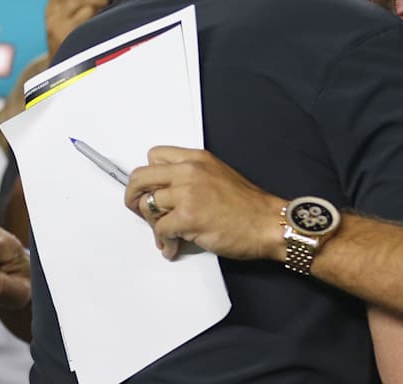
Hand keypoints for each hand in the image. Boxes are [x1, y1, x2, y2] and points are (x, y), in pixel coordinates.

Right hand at [45, 0, 109, 59]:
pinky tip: (106, 24)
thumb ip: (79, 3)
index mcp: (52, 6)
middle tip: (108, 0)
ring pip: (84, 6)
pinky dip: (100, 19)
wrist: (58, 72)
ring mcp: (60, 28)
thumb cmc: (70, 41)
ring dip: (100, 6)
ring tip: (106, 15)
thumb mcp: (66, 20)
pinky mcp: (69, 40)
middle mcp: (53, 15)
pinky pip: (89, 22)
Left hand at [125, 146, 286, 260]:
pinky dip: (164, 242)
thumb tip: (169, 193)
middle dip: (134, 197)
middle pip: (140, 177)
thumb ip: (192, 177)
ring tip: (165, 235)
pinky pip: (160, 230)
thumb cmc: (250, 206)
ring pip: (147, 206)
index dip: (149, 175)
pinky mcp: (188, 217)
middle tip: (139, 210)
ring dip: (152, 225)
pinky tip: (173, 247)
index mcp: (197, 159)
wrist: (268, 223)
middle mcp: (189, 171)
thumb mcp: (219, 175)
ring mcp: (187, 193)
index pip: (154, 156)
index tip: (148, 188)